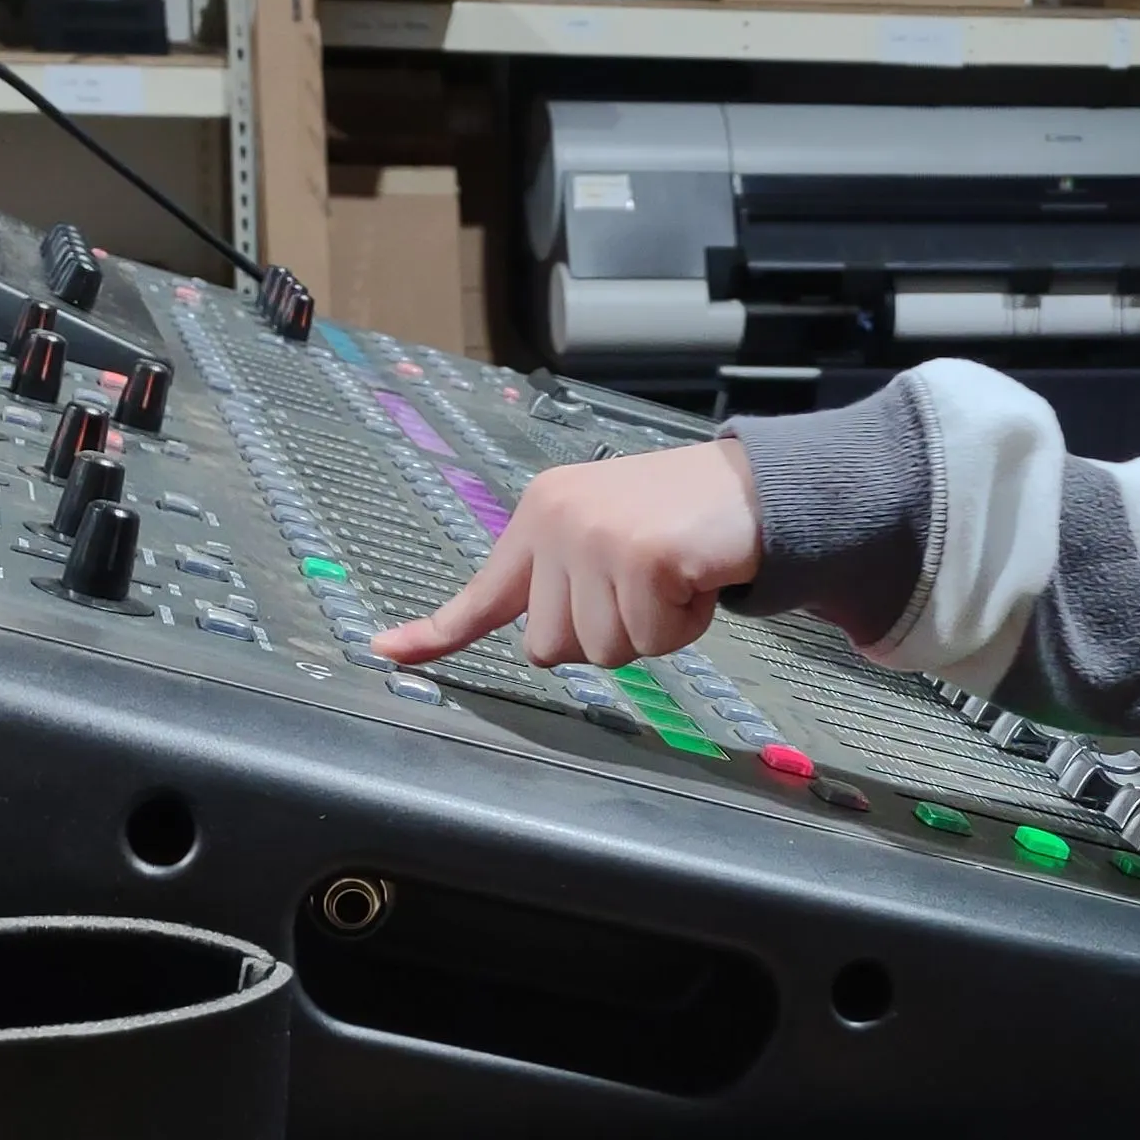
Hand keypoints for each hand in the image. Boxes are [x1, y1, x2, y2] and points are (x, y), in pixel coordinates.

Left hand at [373, 436, 762, 669]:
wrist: (753, 488)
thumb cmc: (679, 522)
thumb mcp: (600, 540)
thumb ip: (560, 584)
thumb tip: (534, 644)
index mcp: (539, 517)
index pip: (480, 592)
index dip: (434, 633)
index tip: (386, 651)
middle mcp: (557, 523)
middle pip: (553, 648)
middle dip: (606, 634)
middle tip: (644, 588)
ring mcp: (597, 538)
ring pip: (604, 651)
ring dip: (650, 632)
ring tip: (673, 579)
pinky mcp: (644, 557)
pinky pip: (652, 641)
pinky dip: (685, 627)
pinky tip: (695, 580)